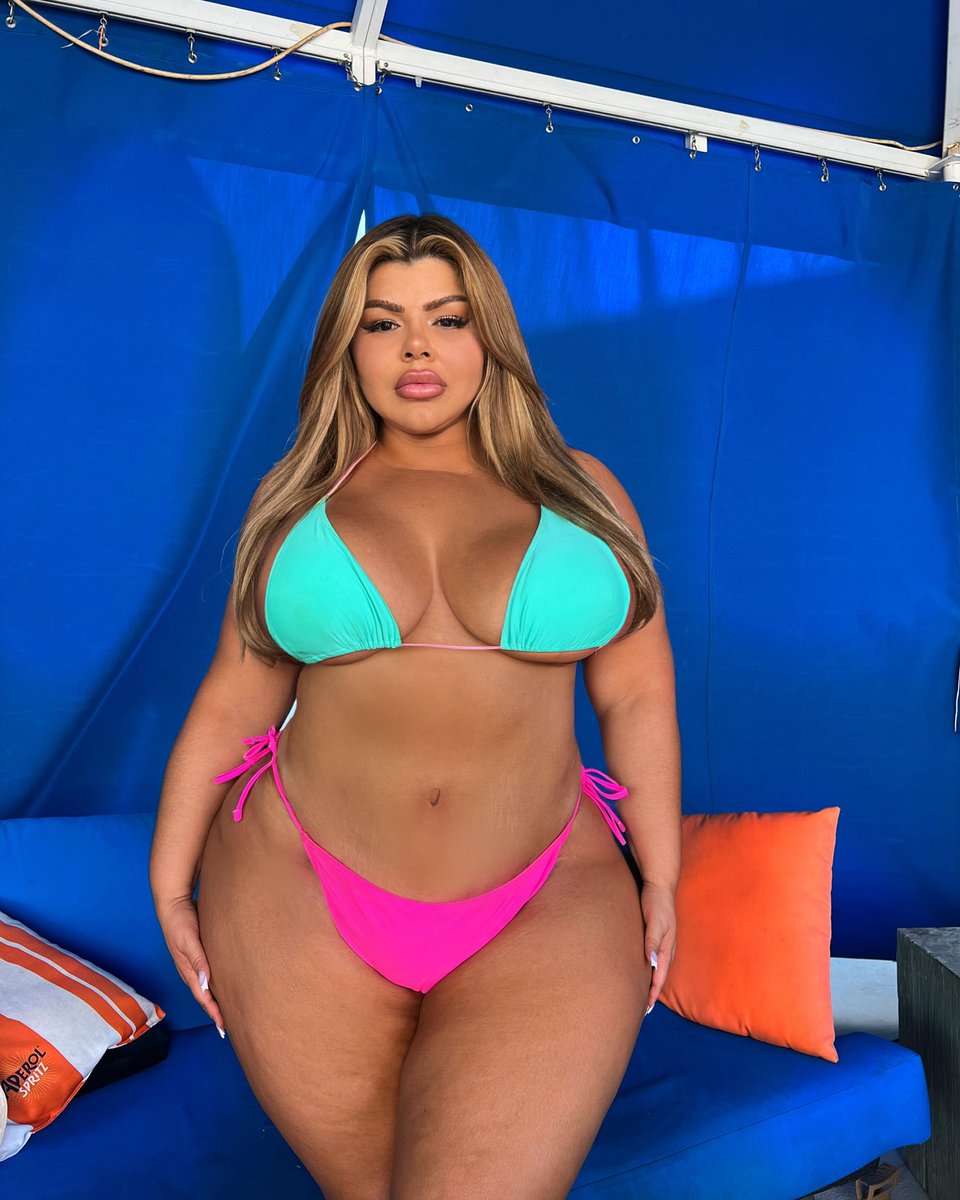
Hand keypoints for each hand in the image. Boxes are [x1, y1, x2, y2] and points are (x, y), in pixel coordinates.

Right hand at [154, 894, 224, 1035]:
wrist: (174, 903)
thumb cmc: (180, 921)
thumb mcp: (188, 940)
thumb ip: (198, 961)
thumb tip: (206, 983)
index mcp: (187, 970)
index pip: (203, 996)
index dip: (213, 1012)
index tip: (224, 1027)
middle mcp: (191, 969)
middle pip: (205, 995)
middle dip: (216, 1010)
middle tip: (230, 1024)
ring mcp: (195, 961)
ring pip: (208, 985)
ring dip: (218, 997)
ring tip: (231, 1008)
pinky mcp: (201, 952)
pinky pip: (210, 972)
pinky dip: (218, 982)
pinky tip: (227, 982)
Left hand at [640, 881, 675, 1015]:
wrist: (658, 886)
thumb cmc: (656, 903)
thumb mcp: (655, 921)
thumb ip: (652, 941)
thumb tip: (651, 962)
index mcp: (667, 948)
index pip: (659, 977)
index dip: (652, 993)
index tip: (645, 1008)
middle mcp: (666, 949)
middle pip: (659, 977)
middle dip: (651, 993)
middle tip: (641, 1010)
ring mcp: (662, 944)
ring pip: (656, 969)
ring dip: (650, 983)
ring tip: (640, 997)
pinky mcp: (655, 938)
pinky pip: (652, 959)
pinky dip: (647, 970)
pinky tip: (640, 973)